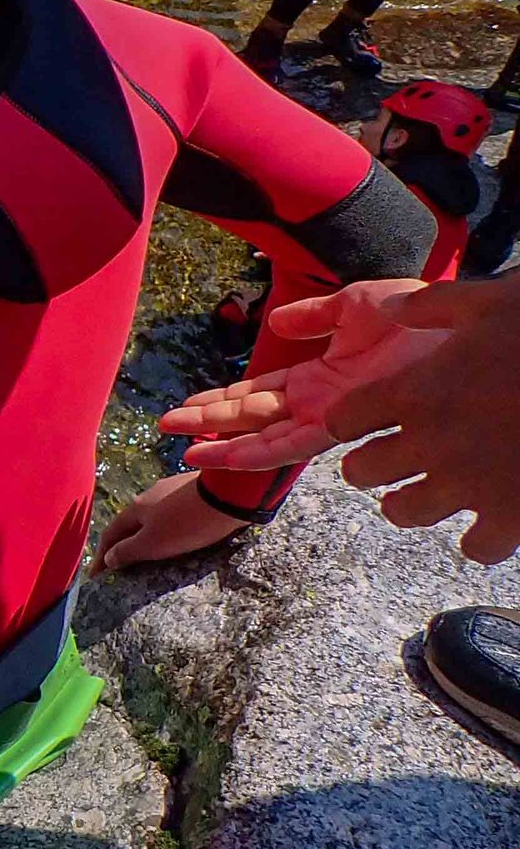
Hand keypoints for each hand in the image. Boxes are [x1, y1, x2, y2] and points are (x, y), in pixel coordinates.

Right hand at [92, 470, 245, 571]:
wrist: (230, 494)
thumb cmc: (188, 523)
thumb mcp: (153, 543)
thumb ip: (128, 551)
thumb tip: (109, 558)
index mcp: (135, 508)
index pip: (110, 535)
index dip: (101, 557)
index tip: (96, 577)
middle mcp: (150, 495)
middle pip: (130, 524)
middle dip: (123, 543)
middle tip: (121, 565)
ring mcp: (172, 491)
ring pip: (152, 516)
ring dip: (146, 534)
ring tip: (150, 551)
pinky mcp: (194, 491)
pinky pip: (172, 513)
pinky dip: (167, 527)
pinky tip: (178, 533)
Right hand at [164, 279, 437, 468]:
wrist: (448, 328)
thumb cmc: (413, 315)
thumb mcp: (354, 305)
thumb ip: (314, 317)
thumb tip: (276, 321)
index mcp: (320, 378)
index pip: (260, 393)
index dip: (223, 399)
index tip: (188, 403)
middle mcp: (320, 404)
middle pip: (252, 418)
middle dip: (209, 423)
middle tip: (166, 425)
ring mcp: (328, 417)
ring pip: (263, 438)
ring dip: (221, 443)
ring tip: (183, 448)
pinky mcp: (340, 424)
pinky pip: (290, 446)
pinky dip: (252, 453)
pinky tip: (221, 456)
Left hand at [325, 276, 519, 561]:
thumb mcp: (491, 302)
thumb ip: (434, 306)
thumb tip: (391, 306)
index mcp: (417, 391)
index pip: (344, 419)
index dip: (349, 420)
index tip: (362, 421)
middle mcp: (431, 443)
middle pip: (360, 472)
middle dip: (368, 466)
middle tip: (388, 459)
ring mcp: (469, 484)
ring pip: (404, 513)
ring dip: (409, 504)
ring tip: (425, 493)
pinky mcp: (511, 515)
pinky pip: (476, 547)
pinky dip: (479, 540)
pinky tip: (488, 523)